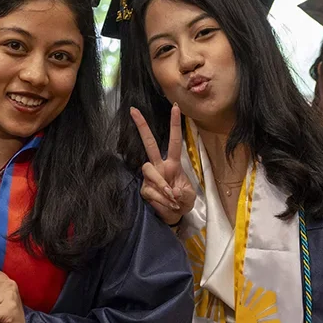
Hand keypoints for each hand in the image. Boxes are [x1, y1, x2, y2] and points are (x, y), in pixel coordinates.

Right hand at [131, 104, 196, 226]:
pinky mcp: (144, 188)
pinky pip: (151, 190)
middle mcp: (159, 166)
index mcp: (173, 163)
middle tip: (134, 110)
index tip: (176, 107)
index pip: (174, 141)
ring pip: (150, 170)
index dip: (175, 125)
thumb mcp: (189, 196)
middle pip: (149, 144)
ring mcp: (150, 176)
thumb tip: (171, 191)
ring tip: (172, 198)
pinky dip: (162, 199)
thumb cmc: (182, 201)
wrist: (174, 216)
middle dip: (142, 127)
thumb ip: (182, 193)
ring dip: (162, 185)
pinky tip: (168, 204)